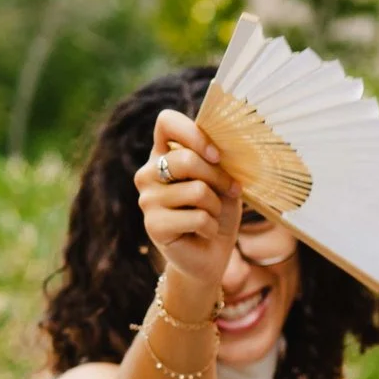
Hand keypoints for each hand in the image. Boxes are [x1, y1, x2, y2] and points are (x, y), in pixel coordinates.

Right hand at [133, 109, 238, 290]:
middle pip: (185, 159)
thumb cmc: (217, 212)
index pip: (166, 122)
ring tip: (211, 216)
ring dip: (216, 206)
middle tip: (232, 190)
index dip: (193, 133)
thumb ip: (217, 161)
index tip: (216, 154)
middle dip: (218, 177)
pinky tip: (204, 233)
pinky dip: (211, 227)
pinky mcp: (153, 225)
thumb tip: (223, 147)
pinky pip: (197, 217)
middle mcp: (149, 173)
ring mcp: (147, 199)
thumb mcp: (222, 180)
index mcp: (163, 154)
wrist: (210, 255)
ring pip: (196, 191)